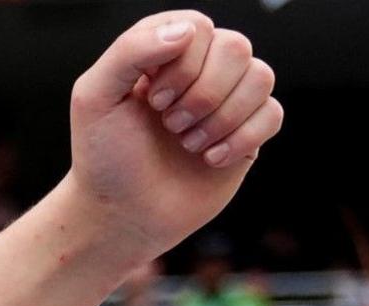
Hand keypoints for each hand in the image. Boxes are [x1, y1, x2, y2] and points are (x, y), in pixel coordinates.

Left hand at [65, 11, 284, 258]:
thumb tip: (186, 30)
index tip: (153, 102)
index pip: (198, 27)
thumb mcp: (95, 97)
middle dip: (203, 94)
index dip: (182, 65)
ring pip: (261, 77)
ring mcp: (227, 99)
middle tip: (171, 126)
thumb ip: (131, 50)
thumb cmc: (104, 158)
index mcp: (163, 51)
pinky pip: (273, 114)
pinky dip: (242, 139)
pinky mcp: (248, 132)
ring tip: (188, 145)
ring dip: (222, 118)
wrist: (123, 215)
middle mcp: (200, 68)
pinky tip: (211, 159)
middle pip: (236, 47)